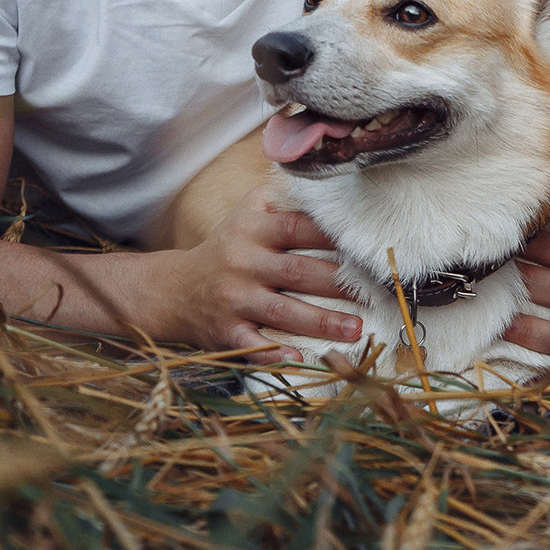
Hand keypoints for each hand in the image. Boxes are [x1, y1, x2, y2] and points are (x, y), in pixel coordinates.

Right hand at [143, 199, 361, 361]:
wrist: (175, 289)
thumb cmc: (226, 249)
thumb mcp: (246, 214)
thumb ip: (282, 202)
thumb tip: (329, 191)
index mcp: (251, 231)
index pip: (296, 228)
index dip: (331, 235)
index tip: (366, 244)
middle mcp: (243, 263)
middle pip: (297, 272)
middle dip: (337, 283)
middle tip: (374, 293)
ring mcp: (234, 299)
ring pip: (282, 311)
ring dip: (321, 321)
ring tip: (356, 328)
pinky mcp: (226, 331)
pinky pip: (252, 345)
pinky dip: (273, 354)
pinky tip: (298, 359)